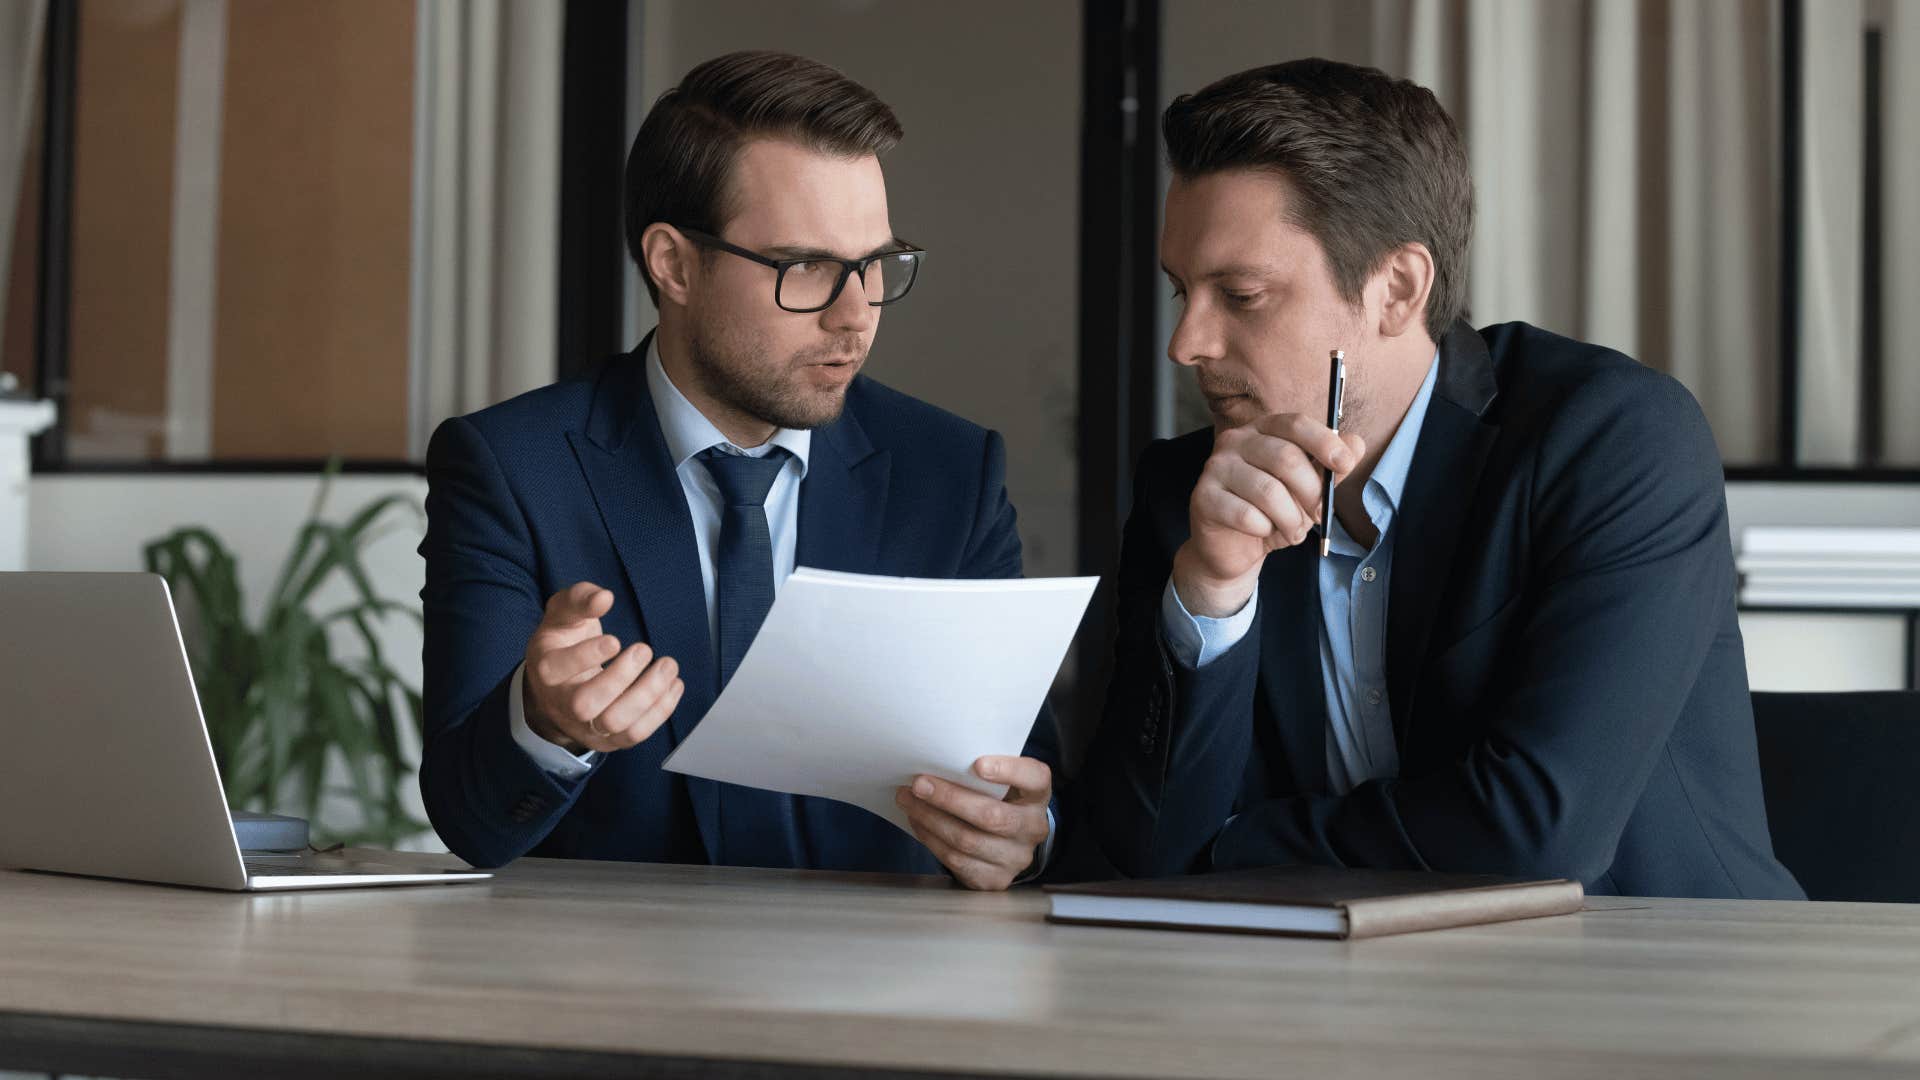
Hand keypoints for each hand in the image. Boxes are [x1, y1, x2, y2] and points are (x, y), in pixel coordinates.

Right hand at [522, 581, 683, 753]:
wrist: (557, 689)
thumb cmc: (563, 643)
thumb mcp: (563, 614)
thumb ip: (580, 599)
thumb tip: (604, 597)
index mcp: (546, 669)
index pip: (558, 669)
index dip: (587, 656)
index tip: (615, 640)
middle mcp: (560, 703)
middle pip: (584, 704)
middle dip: (620, 678)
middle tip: (644, 650)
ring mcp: (584, 726)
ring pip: (614, 724)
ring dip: (647, 695)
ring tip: (668, 666)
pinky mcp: (608, 739)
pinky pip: (634, 735)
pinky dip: (660, 711)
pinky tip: (674, 685)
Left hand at [895, 755, 1051, 890]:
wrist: (1007, 843)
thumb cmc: (997, 800)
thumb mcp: (1001, 783)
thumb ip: (982, 772)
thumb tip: (937, 761)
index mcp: (1037, 796)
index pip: (1034, 778)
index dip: (1008, 771)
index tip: (978, 763)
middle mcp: (1033, 828)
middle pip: (991, 815)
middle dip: (949, 798)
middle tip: (919, 784)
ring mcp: (1016, 858)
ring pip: (967, 840)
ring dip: (931, 819)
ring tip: (909, 801)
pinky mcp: (995, 879)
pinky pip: (957, 860)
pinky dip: (931, 839)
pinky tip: (918, 823)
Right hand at [1171, 413, 1364, 616]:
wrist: (1233, 548)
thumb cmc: (1272, 513)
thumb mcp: (1308, 489)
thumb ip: (1330, 467)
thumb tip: (1356, 444)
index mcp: (1263, 429)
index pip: (1295, 424)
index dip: (1324, 442)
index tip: (1345, 464)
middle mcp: (1235, 441)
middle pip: (1285, 458)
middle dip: (1311, 493)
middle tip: (1319, 516)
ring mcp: (1215, 467)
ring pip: (1268, 491)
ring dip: (1290, 519)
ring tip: (1293, 531)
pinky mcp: (1203, 497)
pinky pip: (1246, 515)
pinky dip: (1264, 530)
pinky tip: (1262, 533)